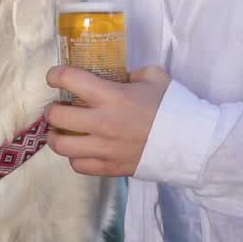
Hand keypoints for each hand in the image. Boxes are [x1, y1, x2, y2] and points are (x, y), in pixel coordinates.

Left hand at [44, 65, 170, 176]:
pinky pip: (78, 166)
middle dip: (51, 110)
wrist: (190, 142)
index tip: (54, 77)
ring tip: (60, 132)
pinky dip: (74, 158)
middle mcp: (102, 122)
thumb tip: (118, 77)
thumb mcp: (153, 76)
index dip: (55, 75)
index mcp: (111, 96)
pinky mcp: (110, 167)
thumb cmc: (172, 106)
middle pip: (57, 117)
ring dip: (55, 137)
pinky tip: (80, 150)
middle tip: (57, 107)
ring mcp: (104, 148)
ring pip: (61, 146)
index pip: (69, 80)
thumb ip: (131, 74)